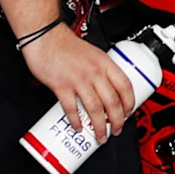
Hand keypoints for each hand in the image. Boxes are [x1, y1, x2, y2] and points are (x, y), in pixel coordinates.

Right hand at [24, 23, 138, 145]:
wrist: (45, 37)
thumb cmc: (65, 43)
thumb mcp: (92, 52)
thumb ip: (100, 69)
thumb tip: (107, 86)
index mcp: (104, 62)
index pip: (125, 85)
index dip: (130, 103)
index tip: (129, 113)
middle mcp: (93, 71)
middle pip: (112, 102)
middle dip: (117, 121)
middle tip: (117, 130)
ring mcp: (78, 79)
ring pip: (95, 109)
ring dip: (100, 127)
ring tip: (100, 136)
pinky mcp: (61, 86)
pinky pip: (72, 109)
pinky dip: (76, 121)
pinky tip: (78, 127)